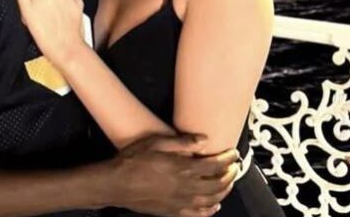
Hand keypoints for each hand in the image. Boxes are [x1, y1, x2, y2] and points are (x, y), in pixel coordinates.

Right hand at [108, 134, 239, 216]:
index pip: (214, 165)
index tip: (233, 153)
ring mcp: (180, 202)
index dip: (227, 159)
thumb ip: (181, 142)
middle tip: (234, 167)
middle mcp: (185, 187)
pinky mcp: (173, 211)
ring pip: (212, 200)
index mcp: (183, 168)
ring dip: (224, 191)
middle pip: (218, 184)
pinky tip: (214, 205)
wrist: (116, 184)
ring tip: (228, 183)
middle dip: (230, 175)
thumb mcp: (155, 142)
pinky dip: (210, 210)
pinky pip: (198, 214)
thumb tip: (203, 140)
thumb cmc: (132, 161)